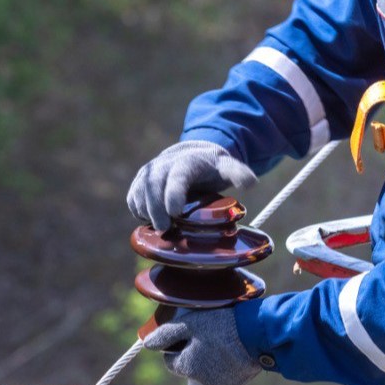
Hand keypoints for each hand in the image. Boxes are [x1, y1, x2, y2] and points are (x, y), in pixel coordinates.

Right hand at [127, 140, 256, 230]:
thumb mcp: (228, 168)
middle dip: (156, 208)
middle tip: (165, 229)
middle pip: (153, 186)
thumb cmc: (212, 167)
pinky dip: (138, 210)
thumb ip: (238, 174)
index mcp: (187, 162)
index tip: (175, 211)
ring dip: (146, 211)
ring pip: (140, 192)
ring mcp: (149, 173)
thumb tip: (251, 183)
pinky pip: (133, 198)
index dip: (173, 193)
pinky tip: (151, 221)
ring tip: (161, 227)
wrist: (192, 155)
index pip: (177, 177)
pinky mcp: (140, 182)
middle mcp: (164, 164)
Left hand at [142, 307, 261, 384]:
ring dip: (212, 357)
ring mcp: (221, 383)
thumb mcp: (191, 323)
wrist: (258, 333)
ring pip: (209, 369)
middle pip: (191, 365)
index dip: (177, 344)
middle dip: (196, 351)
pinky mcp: (237, 382)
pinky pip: (227, 373)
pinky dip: (229, 363)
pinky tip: (236, 348)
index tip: (188, 333)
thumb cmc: (222, 325)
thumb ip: (166, 334)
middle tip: (208, 332)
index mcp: (187, 367)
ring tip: (225, 338)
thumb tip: (147, 343)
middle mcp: (202, 380)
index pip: (171, 360)